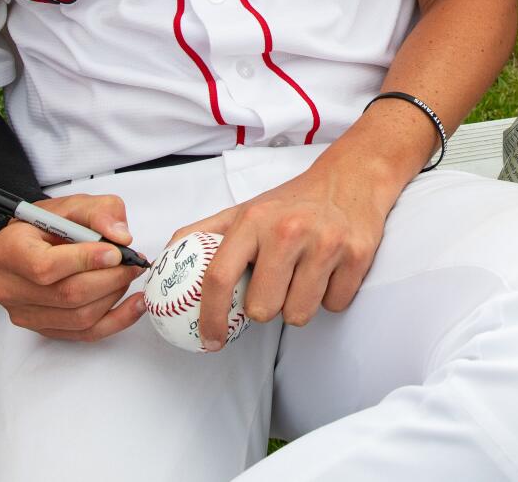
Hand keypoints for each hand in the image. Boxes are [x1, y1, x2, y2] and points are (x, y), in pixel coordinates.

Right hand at [0, 193, 143, 341]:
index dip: (86, 261)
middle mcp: (10, 287)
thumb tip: (120, 237)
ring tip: (128, 275)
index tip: (115, 252)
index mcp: (9, 251)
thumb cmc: (48, 224)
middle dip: (110, 279)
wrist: (33, 243)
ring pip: (80, 317)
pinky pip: (85, 333)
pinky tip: (134, 305)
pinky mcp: (43, 329)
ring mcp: (24, 313)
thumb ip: (99, 212)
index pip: (46, 266)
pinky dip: (116, 320)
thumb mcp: (72, 204)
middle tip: (133, 263)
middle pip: (68, 295)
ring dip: (114, 296)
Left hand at [167, 157, 399, 349]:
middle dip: (265, 308)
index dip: (208, 317)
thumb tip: (160, 265)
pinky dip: (330, 297)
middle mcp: (288, 231)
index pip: (219, 278)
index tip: (208, 340)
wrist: (351, 178)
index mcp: (253, 221)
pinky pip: (334, 306)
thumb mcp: (243, 209)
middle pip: (262, 309)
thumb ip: (201, 235)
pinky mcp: (358, 256)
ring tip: (302, 277)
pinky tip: (328, 272)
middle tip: (273, 286)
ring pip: (299, 315)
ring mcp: (326, 243)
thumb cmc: (290, 202)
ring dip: (298, 305)